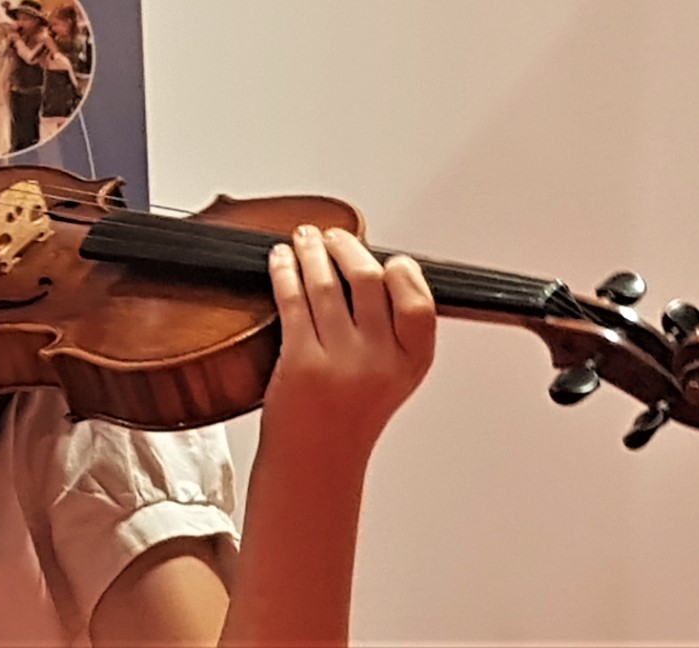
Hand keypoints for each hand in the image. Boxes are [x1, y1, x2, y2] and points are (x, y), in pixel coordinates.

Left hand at [262, 225, 435, 456]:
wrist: (314, 463)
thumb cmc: (346, 417)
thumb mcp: (390, 378)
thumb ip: (391, 333)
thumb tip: (372, 269)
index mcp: (411, 363)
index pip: (418, 302)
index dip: (403, 271)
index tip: (387, 257)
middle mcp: (379, 361)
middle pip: (368, 279)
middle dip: (346, 246)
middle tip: (332, 235)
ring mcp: (340, 362)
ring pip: (326, 283)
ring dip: (310, 251)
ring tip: (302, 238)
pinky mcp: (300, 362)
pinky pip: (292, 299)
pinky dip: (284, 270)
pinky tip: (279, 260)